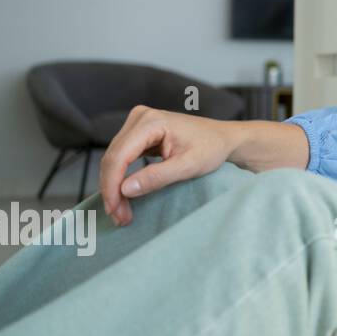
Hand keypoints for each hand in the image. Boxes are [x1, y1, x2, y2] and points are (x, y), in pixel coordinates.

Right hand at [99, 106, 237, 226]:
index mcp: (150, 122)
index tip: (115, 211)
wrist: (224, 138)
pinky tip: (124, 197)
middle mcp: (140, 118)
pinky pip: (122, 158)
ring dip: (114, 187)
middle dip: (112, 190)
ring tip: (121, 212)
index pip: (119, 156)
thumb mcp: (188, 166)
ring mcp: (138, 124)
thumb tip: (125, 189)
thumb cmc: (212, 148)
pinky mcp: (139, 133)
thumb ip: (157, 177)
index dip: (112, 186)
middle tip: (118, 217)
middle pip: (113, 158)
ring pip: (114, 159)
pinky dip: (121, 179)